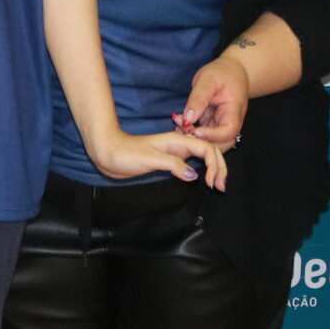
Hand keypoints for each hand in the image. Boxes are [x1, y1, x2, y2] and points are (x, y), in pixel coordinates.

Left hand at [88, 127, 223, 189]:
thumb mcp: (150, 159)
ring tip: (217, 184)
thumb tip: (194, 174)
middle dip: (220, 167)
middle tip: (222, 187)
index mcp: (177, 141)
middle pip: (208, 151)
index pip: (206, 149)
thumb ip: (173, 165)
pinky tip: (202, 178)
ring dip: (213, 168)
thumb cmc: (125, 153)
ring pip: (201, 156)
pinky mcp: (167, 160)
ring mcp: (173, 152)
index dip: (215, 165)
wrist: (107, 152)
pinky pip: (191, 162)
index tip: (214, 183)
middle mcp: (178, 145)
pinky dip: (201, 170)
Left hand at [177, 54, 248, 149]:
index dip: (211, 135)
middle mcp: (231, 122)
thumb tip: (187, 119)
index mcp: (234, 110)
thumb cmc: (222, 72)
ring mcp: (222, 125)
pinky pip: (204, 135)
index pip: (228, 131)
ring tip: (178, 125)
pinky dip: (191, 132)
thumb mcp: (208, 79)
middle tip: (181, 130)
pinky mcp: (213, 125)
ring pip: (212, 143)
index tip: (194, 130)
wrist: (232, 71)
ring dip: (194, 139)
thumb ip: (198, 99)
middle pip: (222, 144)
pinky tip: (179, 123)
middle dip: (201, 142)